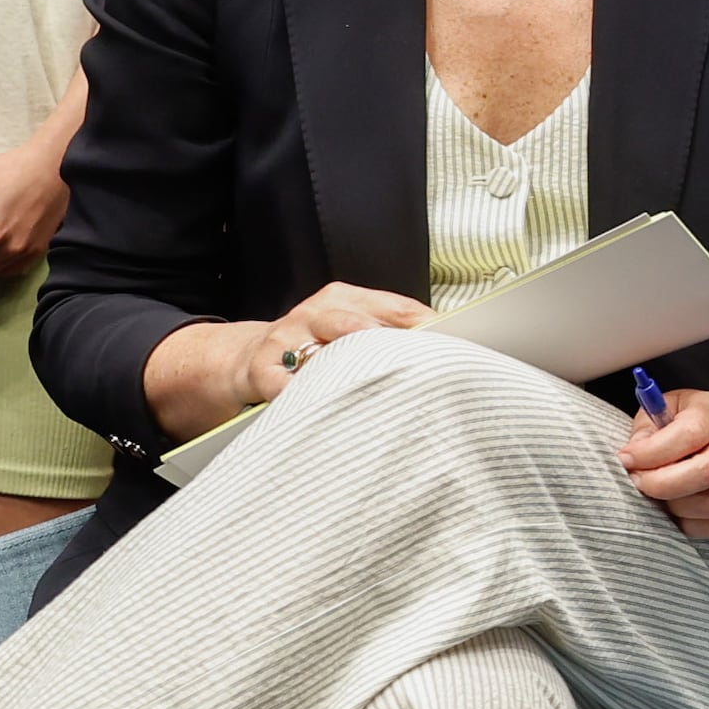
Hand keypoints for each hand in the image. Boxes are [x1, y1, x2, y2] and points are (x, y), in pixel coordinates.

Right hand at [239, 281, 432, 409]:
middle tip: (422, 369)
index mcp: (345, 299)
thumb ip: (390, 334)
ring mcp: (288, 339)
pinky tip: (324, 409)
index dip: (429, 329)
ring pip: (325, 353)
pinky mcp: (263, 369)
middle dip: (392, 348)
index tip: (457, 348)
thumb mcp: (350, 328)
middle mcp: (317, 313)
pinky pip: (286, 386)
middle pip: (360, 326)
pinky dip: (305, 397)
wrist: (251, 356)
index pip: (397, 309)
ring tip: (381, 388)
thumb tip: (446, 352)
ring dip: (353, 371)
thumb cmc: (316, 345)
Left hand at [623, 381, 708, 540]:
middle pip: (708, 471)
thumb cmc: (686, 423)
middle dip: (663, 484)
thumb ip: (646, 431)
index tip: (626, 460)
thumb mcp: (663, 411)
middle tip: (639, 484)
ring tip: (660, 498)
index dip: (653, 452)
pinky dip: (694, 526)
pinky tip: (678, 513)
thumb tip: (632, 458)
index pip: (690, 434)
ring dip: (678, 507)